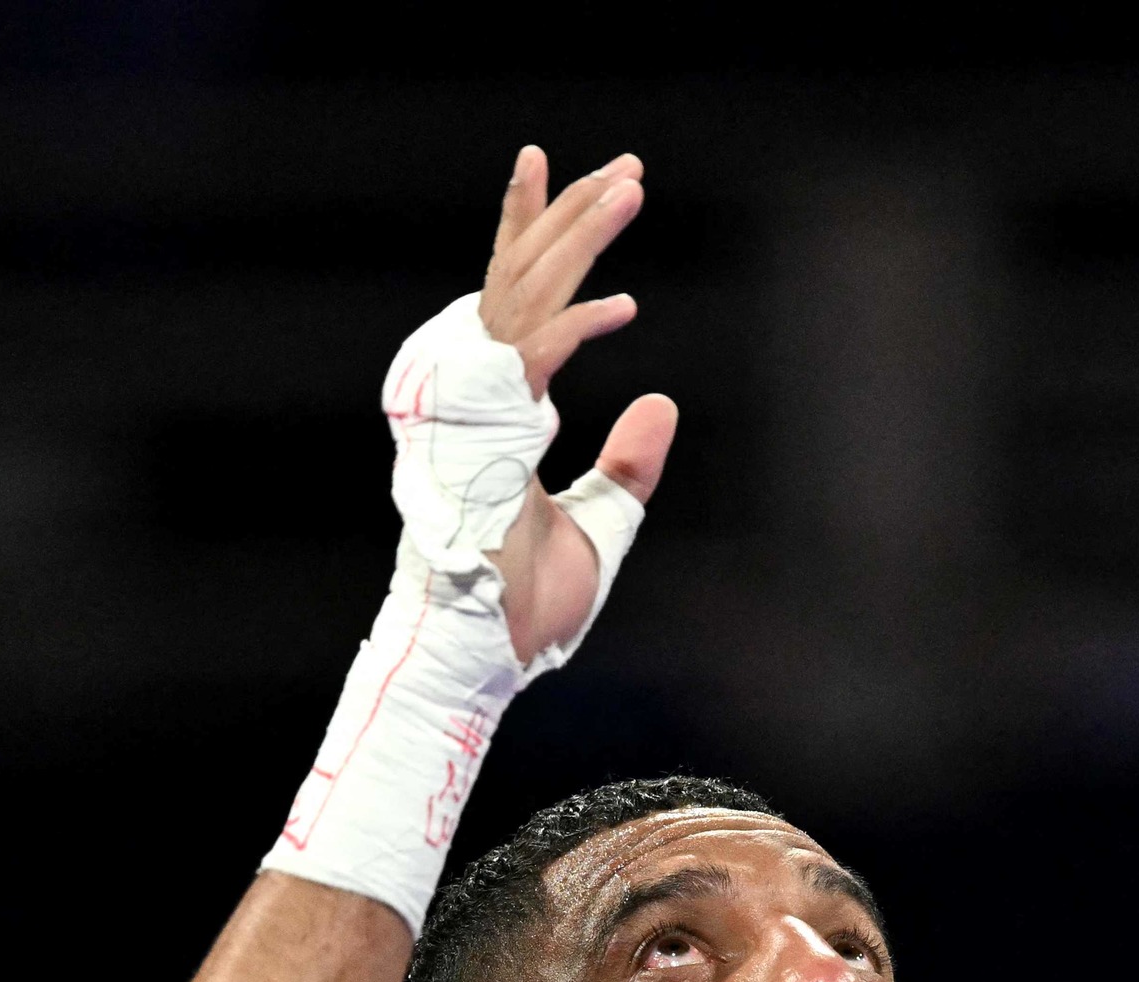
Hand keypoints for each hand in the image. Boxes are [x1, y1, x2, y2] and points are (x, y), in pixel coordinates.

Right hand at [472, 146, 680, 663]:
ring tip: (628, 186)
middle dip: (572, 215)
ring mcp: (474, 413)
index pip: (521, 302)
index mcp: (498, 411)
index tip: (586, 191)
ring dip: (578, 239)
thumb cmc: (523, 608)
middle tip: (628, 167)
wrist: (481, 658)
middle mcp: (478, 397)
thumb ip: (629, 466)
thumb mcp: (602, 527)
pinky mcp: (485, 436)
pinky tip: (627, 306)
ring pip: (525, 297)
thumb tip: (663, 402)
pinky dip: (579, 329)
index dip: (545, 241)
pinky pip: (532, 360)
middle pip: (522, 278)